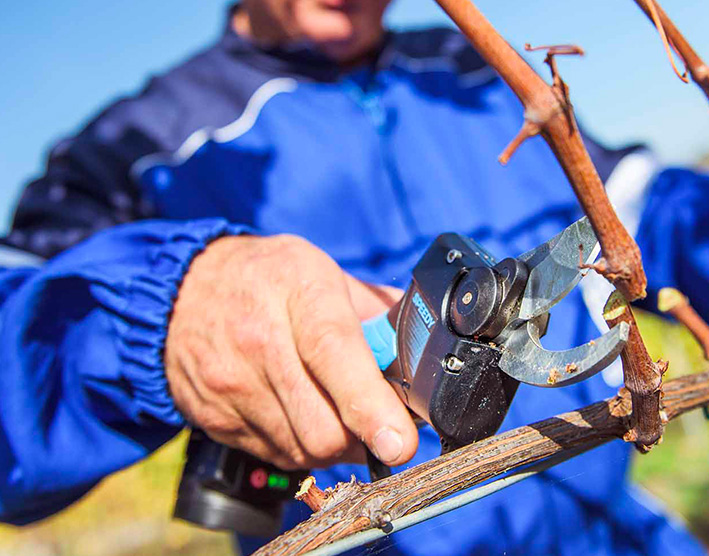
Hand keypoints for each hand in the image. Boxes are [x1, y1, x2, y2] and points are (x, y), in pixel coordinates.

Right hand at [164, 234, 417, 468]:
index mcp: (298, 292)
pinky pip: (274, 456)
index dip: (369, 405)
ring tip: (337, 414)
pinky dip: (300, 449)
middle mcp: (258, 340)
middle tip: (378, 423)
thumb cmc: (269, 278)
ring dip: (334, 447)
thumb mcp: (324, 272)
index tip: (400, 443)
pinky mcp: (213, 417)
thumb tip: (420, 352)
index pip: (334, 354)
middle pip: (322, 424)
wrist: (183, 290)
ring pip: (302, 450)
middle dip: (363, 437)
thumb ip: (376, 313)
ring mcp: (230, 384)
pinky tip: (300, 416)